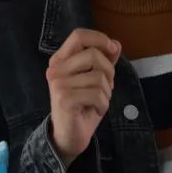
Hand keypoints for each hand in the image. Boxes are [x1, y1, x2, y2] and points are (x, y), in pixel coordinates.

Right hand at [46, 29, 120, 167]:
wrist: (70, 136)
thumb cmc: (83, 106)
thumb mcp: (97, 81)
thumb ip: (104, 62)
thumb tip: (116, 44)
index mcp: (61, 60)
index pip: (79, 35)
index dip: (99, 39)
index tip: (113, 50)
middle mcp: (56, 69)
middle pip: (93, 54)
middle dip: (109, 71)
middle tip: (106, 87)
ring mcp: (58, 84)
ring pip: (98, 77)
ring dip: (106, 92)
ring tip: (98, 102)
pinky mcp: (64, 99)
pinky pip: (96, 94)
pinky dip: (103, 105)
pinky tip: (96, 111)